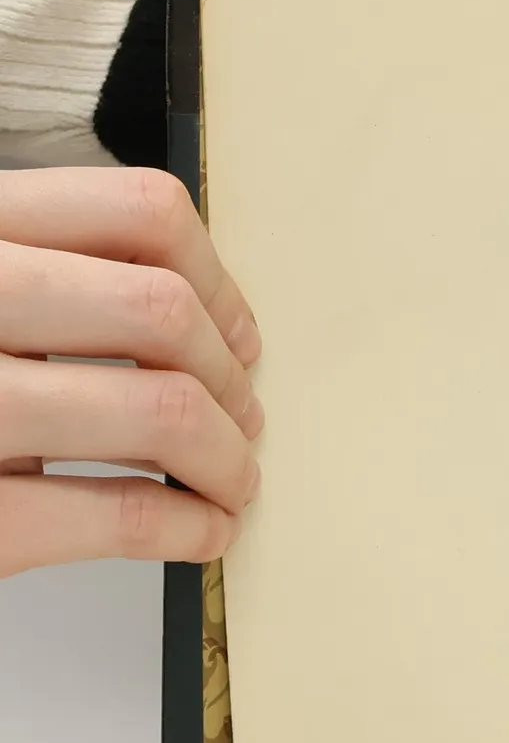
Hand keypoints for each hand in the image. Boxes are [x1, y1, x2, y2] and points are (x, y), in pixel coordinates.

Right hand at [0, 168, 262, 577]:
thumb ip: (35, 285)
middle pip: (161, 311)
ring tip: (230, 484)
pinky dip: (188, 525)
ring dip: (226, 458)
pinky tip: (198, 532)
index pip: (136, 210)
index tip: (237, 336)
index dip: (217, 281)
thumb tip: (195, 324)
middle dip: (226, 380)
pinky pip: (120, 512)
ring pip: (160, 408)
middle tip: (240, 423)